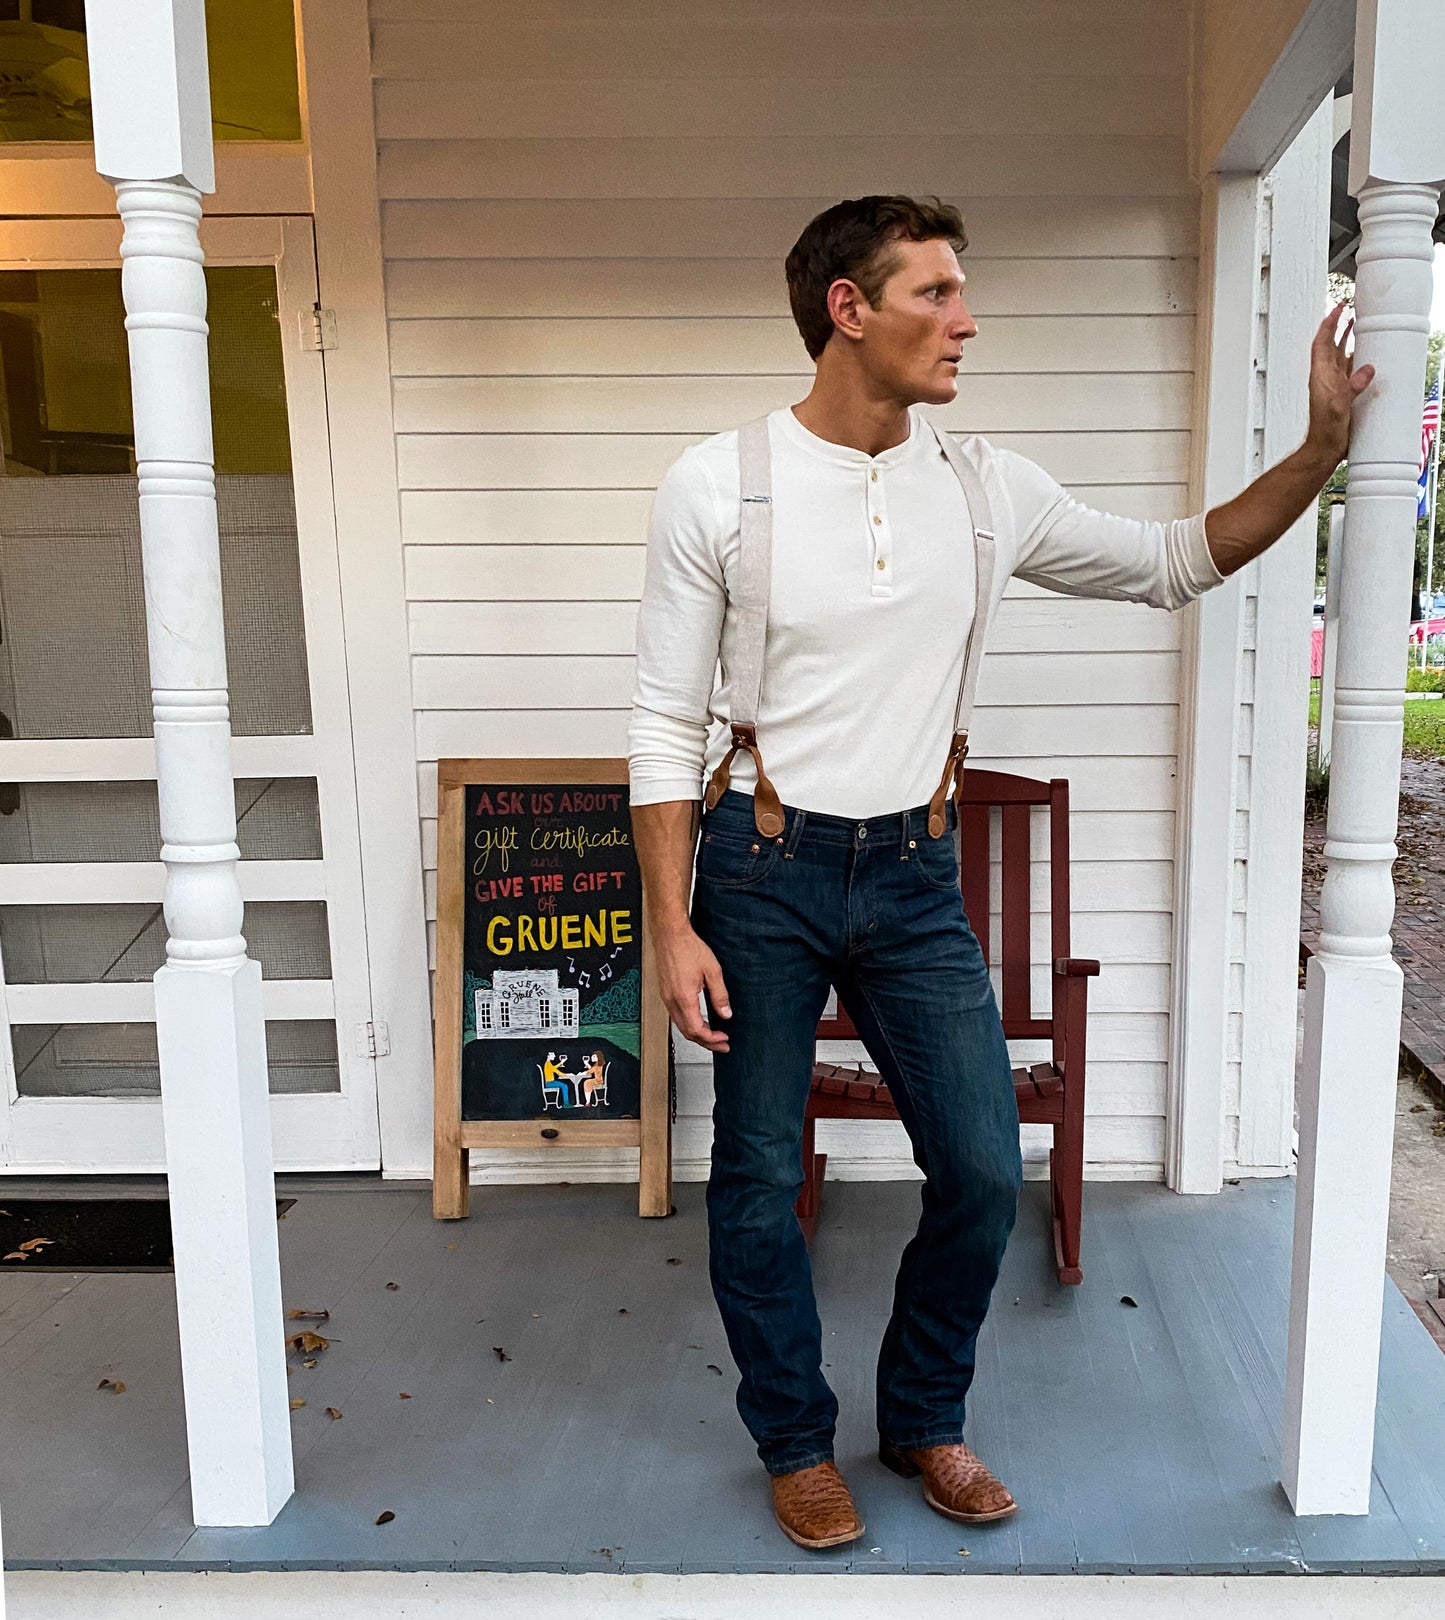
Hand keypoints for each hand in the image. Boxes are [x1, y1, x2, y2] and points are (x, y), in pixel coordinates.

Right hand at [656, 924, 731, 1051]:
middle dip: (706, 1042)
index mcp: (684, 997)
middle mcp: (672, 1000)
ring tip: (713, 1036)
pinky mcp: (665, 993)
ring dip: (697, 1035)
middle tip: (721, 1044)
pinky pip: (676, 1016)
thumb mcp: (712, 970)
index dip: (711, 1039)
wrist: (669, 935)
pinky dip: (689, 1024)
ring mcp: (666, 998)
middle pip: (687, 1032)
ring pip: (681, 1026)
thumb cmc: (688, 947)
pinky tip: (699, 1022)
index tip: (723, 1039)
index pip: (696, 1030)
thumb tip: (726, 1013)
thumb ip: (720, 995)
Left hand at [1306, 300, 1375, 465]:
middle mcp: (1326, 378)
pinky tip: (1363, 354)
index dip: (1328, 324)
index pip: (1321, 343)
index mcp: (1320, 376)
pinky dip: (1356, 358)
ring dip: (1347, 339)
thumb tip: (1366, 369)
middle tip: (1347, 309)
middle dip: (1338, 326)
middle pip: (1331, 344)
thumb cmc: (1325, 431)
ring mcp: (1334, 385)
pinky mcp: (1342, 394)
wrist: (1325, 449)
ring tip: (1355, 324)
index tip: (1336, 308)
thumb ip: (1352, 387)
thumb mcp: (1339, 406)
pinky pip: (1349, 370)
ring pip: (1340, 355)